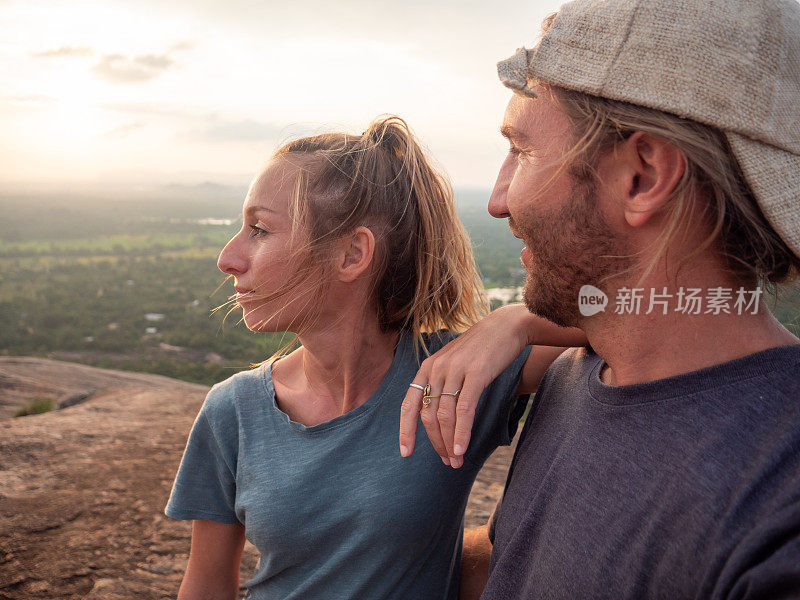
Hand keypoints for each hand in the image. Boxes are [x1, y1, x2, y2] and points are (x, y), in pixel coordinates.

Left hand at [398, 305, 530, 468]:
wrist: (507, 326)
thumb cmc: (481, 349)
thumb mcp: (454, 363)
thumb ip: (443, 384)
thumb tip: (438, 416)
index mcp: (427, 367)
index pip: (408, 404)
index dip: (406, 431)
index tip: (405, 453)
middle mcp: (436, 368)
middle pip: (428, 415)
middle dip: (436, 443)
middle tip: (448, 462)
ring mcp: (455, 370)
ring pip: (444, 416)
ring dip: (449, 442)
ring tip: (456, 461)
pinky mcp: (475, 373)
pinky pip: (463, 409)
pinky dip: (461, 431)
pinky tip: (462, 448)